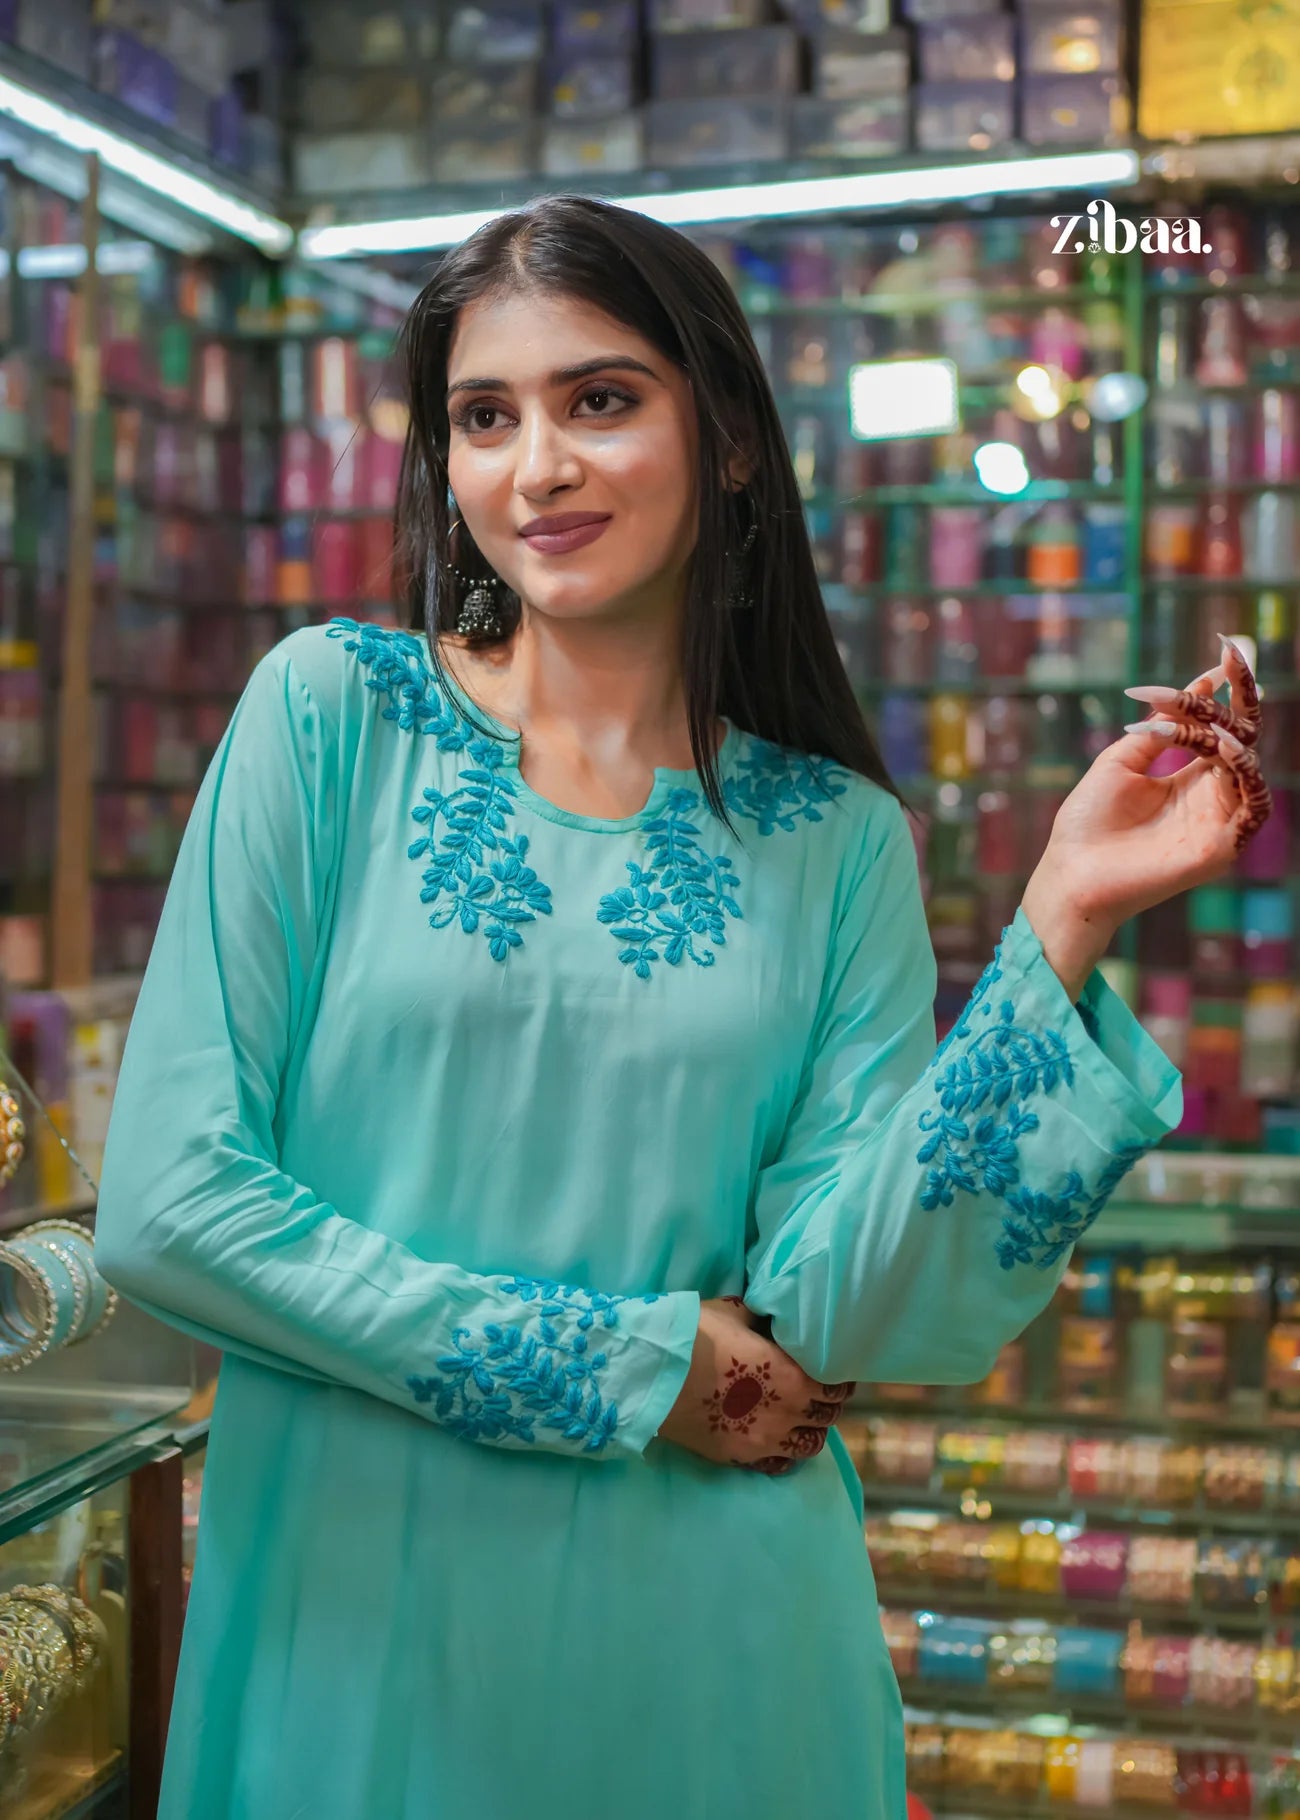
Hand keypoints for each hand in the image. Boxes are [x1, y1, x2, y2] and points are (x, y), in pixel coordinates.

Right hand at [657, 1297, 853, 1476]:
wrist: (653, 1373)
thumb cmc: (697, 1335)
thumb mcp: (737, 1312)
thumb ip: (764, 1320)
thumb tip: (776, 1318)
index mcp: (794, 1377)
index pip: (836, 1388)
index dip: (839, 1381)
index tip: (835, 1373)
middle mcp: (787, 1415)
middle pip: (826, 1417)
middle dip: (827, 1404)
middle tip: (818, 1393)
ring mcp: (763, 1441)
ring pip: (809, 1446)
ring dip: (810, 1431)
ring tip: (801, 1419)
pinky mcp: (739, 1457)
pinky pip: (778, 1465)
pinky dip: (785, 1454)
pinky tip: (778, 1441)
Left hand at [1021, 636, 1272, 999]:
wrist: (1070, 873)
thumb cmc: (1087, 824)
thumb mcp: (1120, 761)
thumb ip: (1159, 729)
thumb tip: (1194, 687)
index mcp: (1188, 780)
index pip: (1221, 728)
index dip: (1227, 690)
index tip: (1226, 650)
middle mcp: (1209, 798)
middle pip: (1242, 740)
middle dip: (1240, 699)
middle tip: (1232, 661)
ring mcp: (1218, 823)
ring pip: (1250, 769)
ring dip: (1236, 737)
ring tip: (1212, 720)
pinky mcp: (1221, 848)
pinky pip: (1251, 806)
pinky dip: (1242, 773)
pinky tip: (1221, 750)